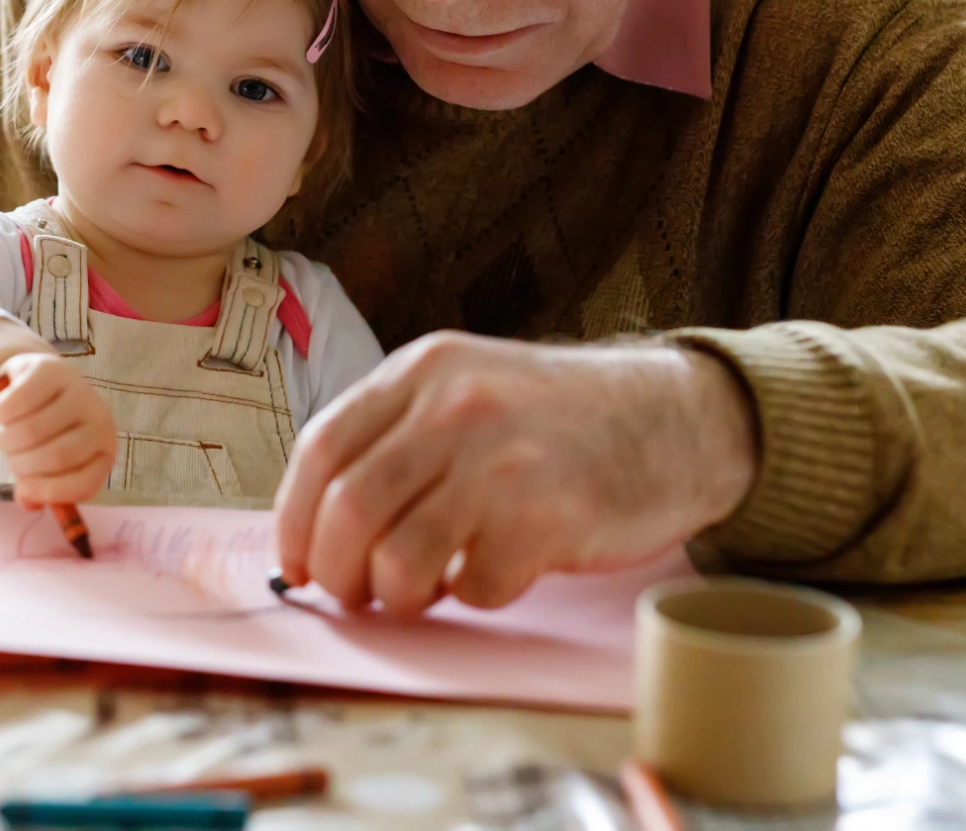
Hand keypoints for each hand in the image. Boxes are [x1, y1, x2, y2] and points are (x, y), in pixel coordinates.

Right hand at [0, 352, 115, 506]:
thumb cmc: (46, 428)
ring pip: (31, 431)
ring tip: (4, 436)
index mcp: (103, 448)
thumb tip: (29, 504)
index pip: (84, 483)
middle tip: (11, 458)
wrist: (37, 378)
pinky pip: (16, 403)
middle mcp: (98, 418)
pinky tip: (2, 412)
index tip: (25, 490)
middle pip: (56, 457)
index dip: (50, 492)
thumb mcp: (47, 461)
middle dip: (22, 465)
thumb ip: (40, 487)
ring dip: (5, 440)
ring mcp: (77, 391)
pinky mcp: (50, 369)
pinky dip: (0, 414)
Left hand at [273, 333, 757, 615]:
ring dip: (400, 594)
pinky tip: (498, 569)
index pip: (321, 449)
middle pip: (348, 511)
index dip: (294, 520)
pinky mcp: (548, 516)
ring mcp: (502, 460)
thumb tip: (315, 524)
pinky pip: (476, 587)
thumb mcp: (465, 390)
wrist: (671, 419)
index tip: (297, 564)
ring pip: (399, 559)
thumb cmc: (556, 421)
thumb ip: (395, 436)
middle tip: (356, 594)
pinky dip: (477, 595)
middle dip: (339, 572)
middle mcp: (455, 407)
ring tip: (427, 586)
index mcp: (423, 371)